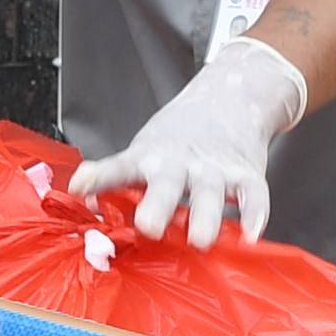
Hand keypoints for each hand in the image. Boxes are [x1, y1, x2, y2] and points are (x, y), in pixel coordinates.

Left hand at [78, 40, 304, 245]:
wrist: (232, 96)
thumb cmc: (179, 135)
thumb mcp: (145, 150)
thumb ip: (120, 181)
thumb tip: (85, 204)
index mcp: (148, 158)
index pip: (118, 167)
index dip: (99, 176)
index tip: (80, 185)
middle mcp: (179, 163)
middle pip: (166, 184)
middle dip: (157, 205)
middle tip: (149, 226)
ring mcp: (213, 169)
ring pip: (210, 194)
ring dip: (205, 217)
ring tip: (200, 240)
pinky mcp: (246, 174)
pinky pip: (253, 196)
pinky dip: (255, 215)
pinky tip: (250, 237)